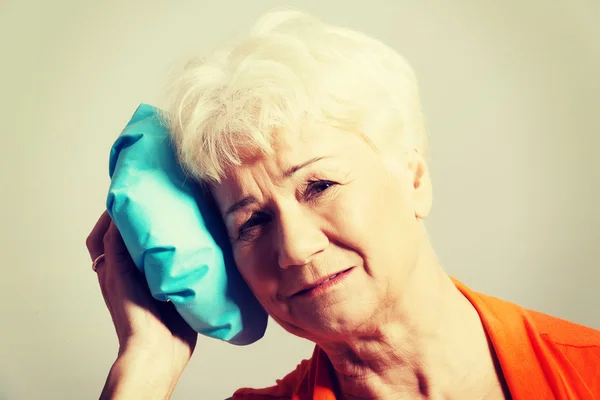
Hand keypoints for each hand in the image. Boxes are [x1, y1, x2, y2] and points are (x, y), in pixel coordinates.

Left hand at [86, 211, 197, 398]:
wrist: (158, 350)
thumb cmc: (133, 316)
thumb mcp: (118, 274)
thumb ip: (116, 245)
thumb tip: (118, 214)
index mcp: (113, 269)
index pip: (105, 235)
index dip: (111, 215)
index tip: (127, 195)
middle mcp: (132, 273)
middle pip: (132, 240)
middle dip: (142, 222)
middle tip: (157, 203)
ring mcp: (155, 282)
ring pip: (156, 251)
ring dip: (165, 237)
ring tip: (178, 218)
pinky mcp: (175, 289)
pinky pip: (178, 266)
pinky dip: (183, 254)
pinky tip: (194, 244)